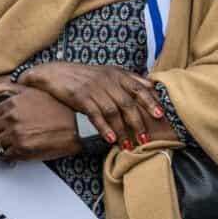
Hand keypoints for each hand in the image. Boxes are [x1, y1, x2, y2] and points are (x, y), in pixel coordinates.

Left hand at [0, 85, 80, 162]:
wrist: (77, 125)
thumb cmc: (59, 108)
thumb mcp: (34, 92)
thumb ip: (8, 89)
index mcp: (12, 102)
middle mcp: (11, 118)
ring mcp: (15, 134)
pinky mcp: (22, 149)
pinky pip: (4, 157)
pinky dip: (5, 158)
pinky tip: (11, 157)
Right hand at [20, 62, 172, 150]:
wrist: (57, 73)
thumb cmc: (87, 76)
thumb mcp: (110, 73)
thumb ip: (130, 80)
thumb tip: (152, 88)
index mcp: (119, 74)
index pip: (140, 88)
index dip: (151, 101)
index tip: (160, 115)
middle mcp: (109, 80)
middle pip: (128, 102)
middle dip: (138, 122)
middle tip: (145, 138)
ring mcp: (95, 89)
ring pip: (113, 111)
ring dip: (122, 130)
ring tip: (128, 145)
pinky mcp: (81, 97)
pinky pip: (95, 114)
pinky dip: (104, 128)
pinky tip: (111, 139)